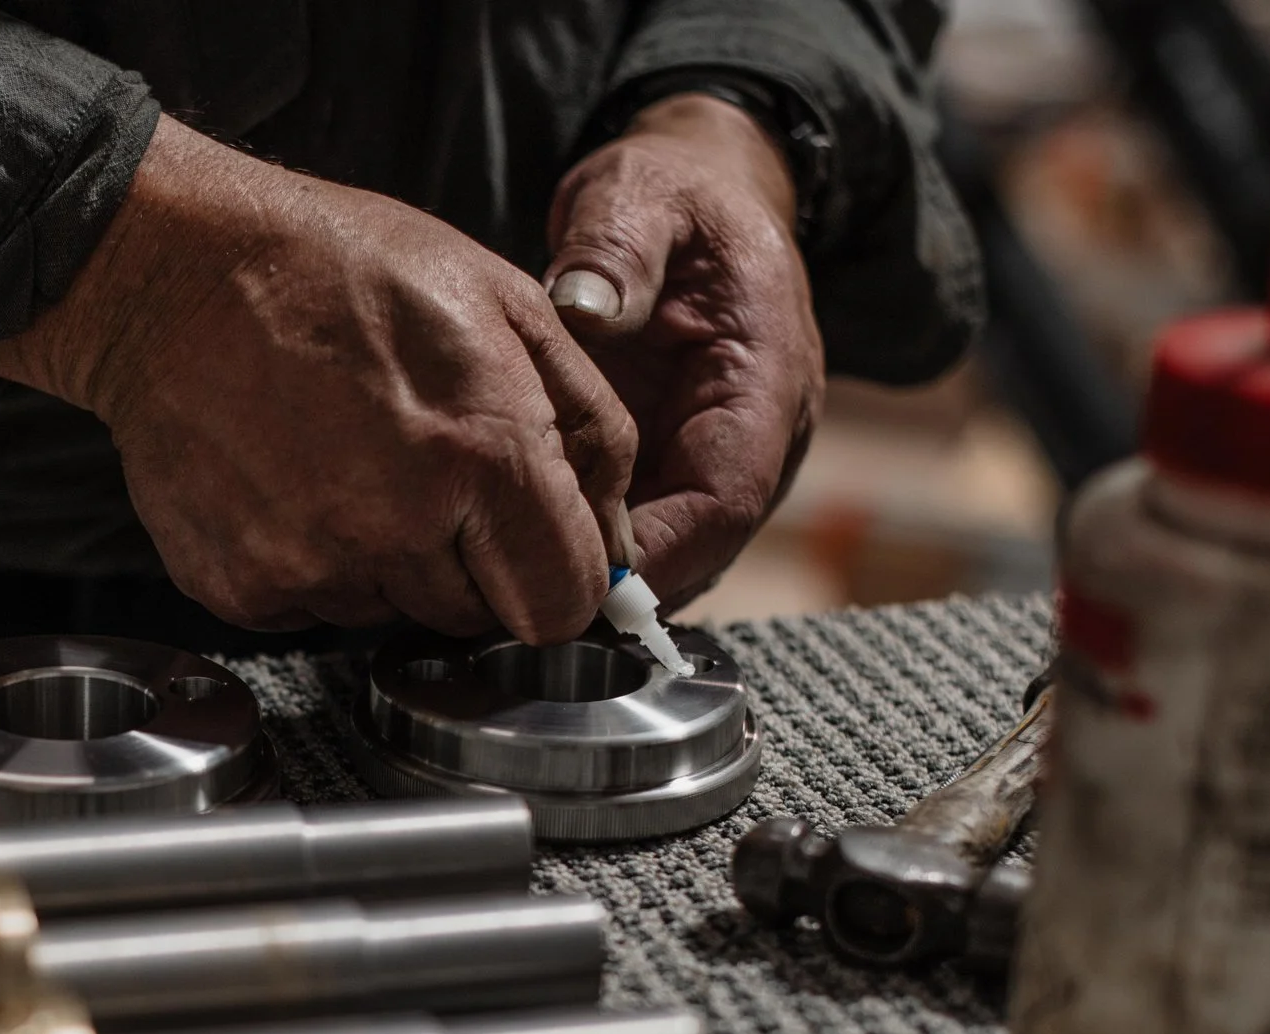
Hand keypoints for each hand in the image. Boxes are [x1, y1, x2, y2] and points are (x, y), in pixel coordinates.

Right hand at [0, 116, 633, 641]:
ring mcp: (312, 567)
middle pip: (478, 617)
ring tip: (350, 460)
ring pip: (393, 614)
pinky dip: (313, 561)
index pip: (563, 605)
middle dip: (472, 561)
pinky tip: (293, 480)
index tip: (537, 550)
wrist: (174, 276)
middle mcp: (399, 528)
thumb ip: (591, 429)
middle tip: (426, 470)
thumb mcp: (508, 302)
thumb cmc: (341, 269)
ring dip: (390, 561)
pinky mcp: (243, 589)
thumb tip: (620, 542)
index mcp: (485, 454)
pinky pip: (312, 611)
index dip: (559, 579)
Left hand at [545, 93, 823, 607]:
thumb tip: (585, 306)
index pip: (725, 502)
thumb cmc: (674, 198)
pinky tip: (511, 545)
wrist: (693, 198)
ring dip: (592, 575)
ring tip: (502, 586)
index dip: (656, 555)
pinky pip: (634, 528)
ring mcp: (712, 458)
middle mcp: (753, 438)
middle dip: (613, 585)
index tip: (573, 578)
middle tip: (515, 602)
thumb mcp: (645, 196)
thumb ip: (618, 247)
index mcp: (767, 382)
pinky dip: (580, 545)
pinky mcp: (673, 465)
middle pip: (695, 550)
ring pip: (664, 553)